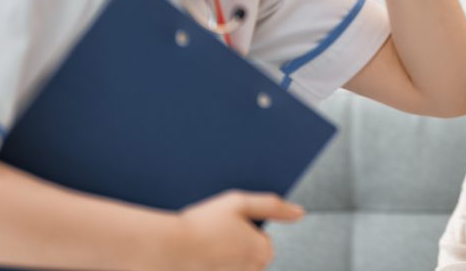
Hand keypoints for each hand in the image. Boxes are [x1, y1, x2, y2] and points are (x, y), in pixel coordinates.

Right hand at [152, 191, 303, 270]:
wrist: (166, 248)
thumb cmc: (201, 224)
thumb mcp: (240, 202)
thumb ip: (273, 206)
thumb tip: (299, 212)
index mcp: (263, 251)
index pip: (262, 240)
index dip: (244, 230)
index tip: (226, 227)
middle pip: (248, 257)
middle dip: (234, 247)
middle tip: (212, 238)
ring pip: (233, 267)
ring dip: (221, 260)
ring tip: (203, 249)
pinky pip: (221, 269)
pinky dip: (211, 266)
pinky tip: (199, 261)